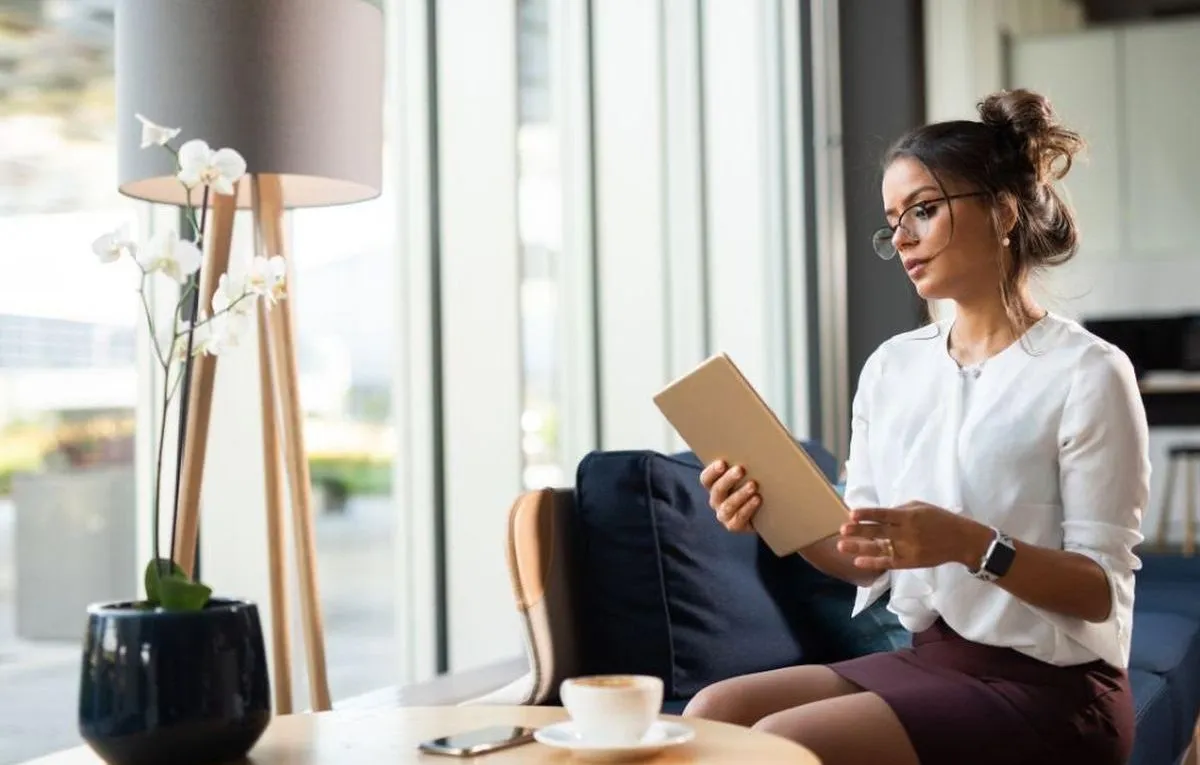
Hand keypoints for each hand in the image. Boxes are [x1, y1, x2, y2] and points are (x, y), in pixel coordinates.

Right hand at [699, 460, 759, 532]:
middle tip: (740, 469)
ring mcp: (724, 515)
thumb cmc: (756, 485)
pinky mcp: (734, 525)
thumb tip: (754, 448)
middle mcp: (716, 500)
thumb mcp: (748, 474)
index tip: (722, 463)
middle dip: (728, 479)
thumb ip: (745, 464)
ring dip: (740, 494)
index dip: (712, 471)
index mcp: (714, 485)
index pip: (706, 479)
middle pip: (717, 490)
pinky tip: (757, 499)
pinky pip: (739, 518)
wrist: (766, 512)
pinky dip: (748, 508)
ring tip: (753, 485)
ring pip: (728, 505)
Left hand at [837, 501, 991, 571]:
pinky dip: (873, 563)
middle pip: (878, 532)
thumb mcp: (921, 506)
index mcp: (909, 516)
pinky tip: (858, 562)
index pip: (884, 514)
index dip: (867, 514)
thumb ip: (899, 510)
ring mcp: (907, 549)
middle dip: (859, 531)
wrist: (961, 540)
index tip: (852, 514)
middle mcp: (907, 533)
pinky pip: (888, 562)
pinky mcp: (910, 562)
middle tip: (842, 530)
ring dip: (859, 548)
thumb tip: (877, 514)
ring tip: (842, 546)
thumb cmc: (939, 519)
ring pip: (879, 549)